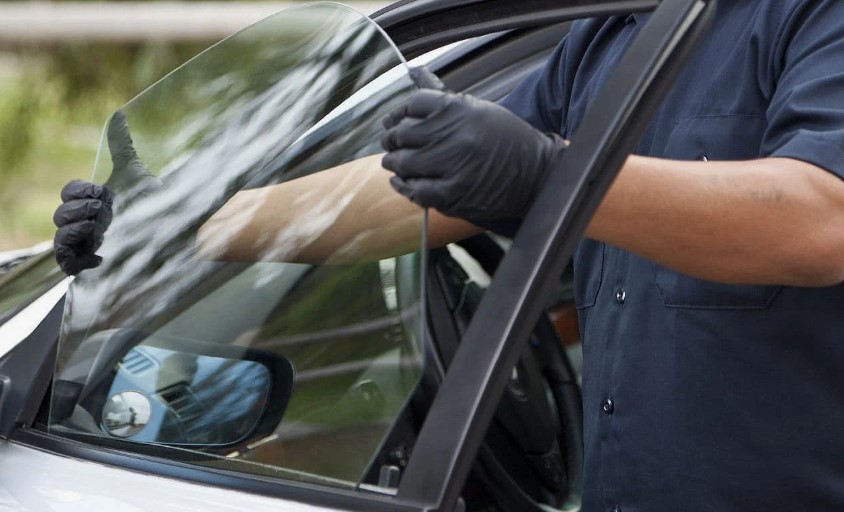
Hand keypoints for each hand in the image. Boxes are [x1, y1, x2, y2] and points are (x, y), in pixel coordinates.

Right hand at [53, 110, 159, 274]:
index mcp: (100, 200)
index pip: (70, 192)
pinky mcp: (95, 265)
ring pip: (60, 238)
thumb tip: (119, 114)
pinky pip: (67, 264)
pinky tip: (99, 255)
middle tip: (98, 212)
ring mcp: (92, 244)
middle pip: (61, 214)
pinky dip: (73, 259)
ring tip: (96, 231)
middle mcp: (92, 221)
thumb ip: (123, 147)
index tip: (100, 193)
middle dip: (75, 211)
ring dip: (72, 232)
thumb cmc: (160, 206)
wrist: (179, 235)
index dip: (78, 191)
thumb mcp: (138, 174)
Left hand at [381, 68, 567, 225]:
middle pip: (403, 134)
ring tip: (395, 163)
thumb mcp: (477, 109)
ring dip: (394, 163)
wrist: (535, 174)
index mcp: (459, 109)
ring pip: (404, 163)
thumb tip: (414, 71)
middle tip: (390, 144)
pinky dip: (404, 187)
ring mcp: (453, 166)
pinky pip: (416, 190)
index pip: (413, 104)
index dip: (398, 114)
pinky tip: (403, 182)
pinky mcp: (454, 195)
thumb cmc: (503, 138)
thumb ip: (441, 95)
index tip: (393, 122)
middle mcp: (454, 136)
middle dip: (391, 140)